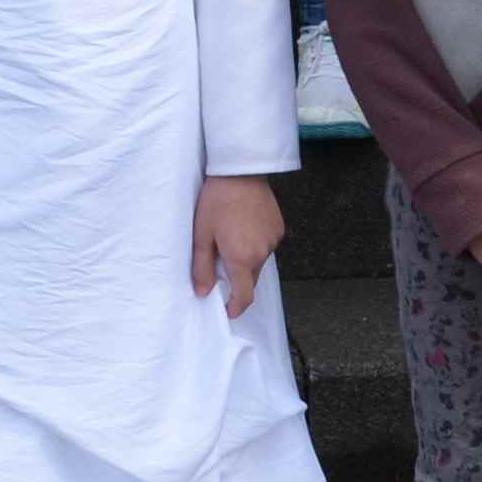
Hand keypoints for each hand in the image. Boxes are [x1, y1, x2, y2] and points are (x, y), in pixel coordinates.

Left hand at [193, 174, 283, 319]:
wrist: (240, 172)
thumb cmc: (216, 201)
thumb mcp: (202, 235)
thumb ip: (202, 267)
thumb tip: (203, 292)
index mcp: (242, 258)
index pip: (244, 296)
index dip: (236, 307)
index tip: (227, 310)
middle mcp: (262, 253)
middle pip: (251, 279)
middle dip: (237, 279)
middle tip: (220, 262)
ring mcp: (273, 240)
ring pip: (259, 261)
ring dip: (246, 258)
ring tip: (231, 236)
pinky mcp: (279, 228)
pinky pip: (266, 245)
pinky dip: (255, 244)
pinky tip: (244, 226)